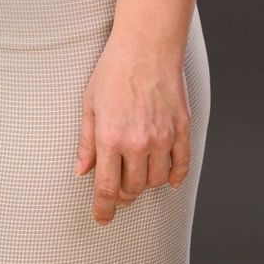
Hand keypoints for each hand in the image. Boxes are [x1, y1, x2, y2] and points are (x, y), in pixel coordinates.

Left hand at [73, 31, 191, 224]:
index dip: (103, 209)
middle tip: (118, 190)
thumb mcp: (90, 104)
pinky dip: (174, 176)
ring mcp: (163, 137)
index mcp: (111, 138)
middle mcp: (138, 142)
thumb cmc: (114, 70)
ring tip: (138, 174)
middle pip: (133, 188)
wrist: (147, 44)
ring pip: (156, 181)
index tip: (102, 219)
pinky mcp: (182, 129)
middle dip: (123, 195)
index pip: (107, 188)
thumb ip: (87, 142)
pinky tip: (168, 177)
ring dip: (146, 184)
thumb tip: (81, 171)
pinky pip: (181, 165)